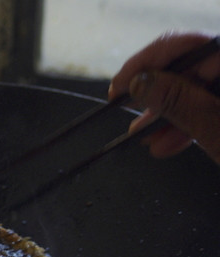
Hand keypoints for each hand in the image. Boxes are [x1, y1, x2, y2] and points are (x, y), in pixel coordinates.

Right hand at [108, 32, 219, 163]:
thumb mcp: (214, 126)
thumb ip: (178, 101)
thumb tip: (139, 83)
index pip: (184, 45)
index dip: (145, 64)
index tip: (118, 87)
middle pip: (187, 66)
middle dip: (153, 92)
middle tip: (124, 108)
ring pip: (194, 88)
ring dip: (164, 113)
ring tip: (143, 136)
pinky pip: (207, 105)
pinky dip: (185, 123)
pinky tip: (168, 141)